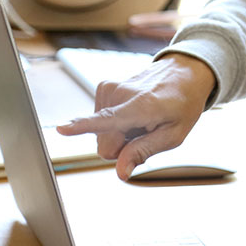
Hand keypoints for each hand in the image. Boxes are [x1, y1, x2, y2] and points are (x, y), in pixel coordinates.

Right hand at [56, 53, 215, 179]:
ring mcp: (109, 89)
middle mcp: (120, 94)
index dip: (82, 126)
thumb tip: (120, 172)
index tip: (61, 128)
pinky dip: (117, 124)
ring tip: (142, 121)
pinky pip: (100, 123)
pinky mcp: (103, 88)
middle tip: (145, 133)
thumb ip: (143, 152)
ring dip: (121, 135)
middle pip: (104, 146)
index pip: (107, 120)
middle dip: (122, 148)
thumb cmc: (182, 105)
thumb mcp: (174, 135)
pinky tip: (133, 115)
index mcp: (141, 106)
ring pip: (101, 136)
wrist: (184, 73)